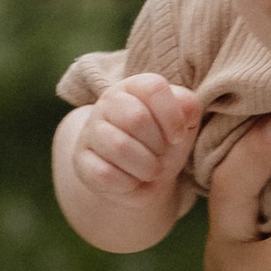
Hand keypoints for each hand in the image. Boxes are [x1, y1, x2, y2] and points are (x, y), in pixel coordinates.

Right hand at [73, 74, 202, 201]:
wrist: (142, 178)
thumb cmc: (164, 144)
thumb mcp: (184, 124)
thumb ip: (188, 107)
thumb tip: (185, 106)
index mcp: (134, 87)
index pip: (153, 87)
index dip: (172, 116)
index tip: (177, 136)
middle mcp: (108, 102)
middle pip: (136, 118)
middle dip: (158, 145)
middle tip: (160, 154)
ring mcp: (90, 131)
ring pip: (119, 146)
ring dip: (146, 167)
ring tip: (150, 169)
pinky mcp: (82, 160)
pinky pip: (105, 173)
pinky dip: (127, 183)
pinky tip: (131, 180)